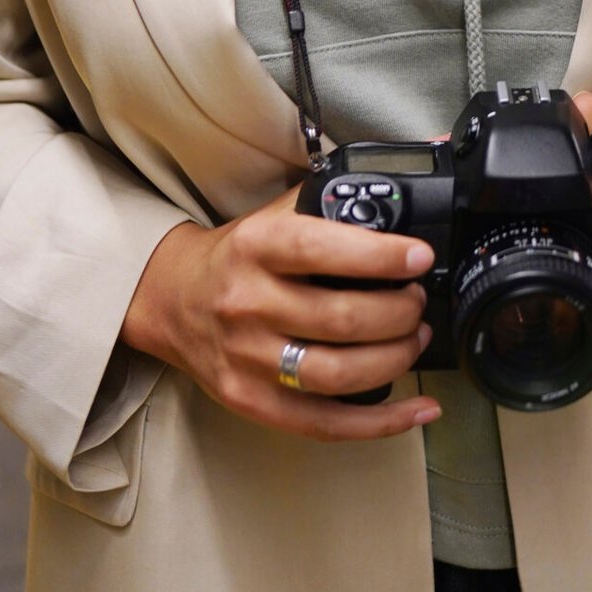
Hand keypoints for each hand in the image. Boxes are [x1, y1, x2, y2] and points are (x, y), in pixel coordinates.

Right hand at [122, 199, 440, 441]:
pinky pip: (325, 424)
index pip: (321, 251)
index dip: (379, 256)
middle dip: (399, 313)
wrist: (172, 298)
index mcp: (257, 246)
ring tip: (415, 338)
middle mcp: (248, 303)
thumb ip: (334, 200)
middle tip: (419, 301)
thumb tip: (410, 167)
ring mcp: (248, 359)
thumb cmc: (240, 253)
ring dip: (394, 359)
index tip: (419, 257)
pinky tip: (419, 408)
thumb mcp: (276, 214)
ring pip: (337, 374)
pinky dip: (380, 422)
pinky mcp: (252, 401)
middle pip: (340, 320)